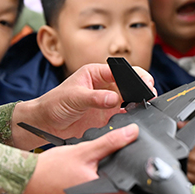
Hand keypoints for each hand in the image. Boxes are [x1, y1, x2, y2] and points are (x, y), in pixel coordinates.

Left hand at [11, 63, 154, 149]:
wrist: (44, 123)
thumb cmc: (53, 103)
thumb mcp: (73, 97)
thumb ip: (94, 98)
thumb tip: (114, 98)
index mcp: (96, 73)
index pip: (120, 71)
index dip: (135, 75)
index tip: (144, 83)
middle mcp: (104, 86)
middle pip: (129, 83)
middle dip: (142, 87)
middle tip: (150, 94)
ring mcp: (106, 101)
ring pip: (129, 99)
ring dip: (139, 102)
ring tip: (147, 106)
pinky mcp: (106, 116)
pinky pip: (123, 115)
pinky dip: (131, 117)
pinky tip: (136, 119)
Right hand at [19, 124, 141, 193]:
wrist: (25, 181)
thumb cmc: (49, 169)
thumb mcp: (84, 151)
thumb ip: (111, 142)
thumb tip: (131, 133)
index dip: (138, 187)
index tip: (137, 176)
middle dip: (119, 185)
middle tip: (108, 171)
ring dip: (104, 190)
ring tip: (90, 175)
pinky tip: (81, 184)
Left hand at [184, 126, 194, 183]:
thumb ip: (190, 126)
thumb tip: (179, 125)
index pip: (180, 146)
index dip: (182, 146)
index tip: (185, 147)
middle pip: (182, 156)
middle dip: (186, 154)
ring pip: (184, 166)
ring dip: (188, 163)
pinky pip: (187, 175)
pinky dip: (191, 173)